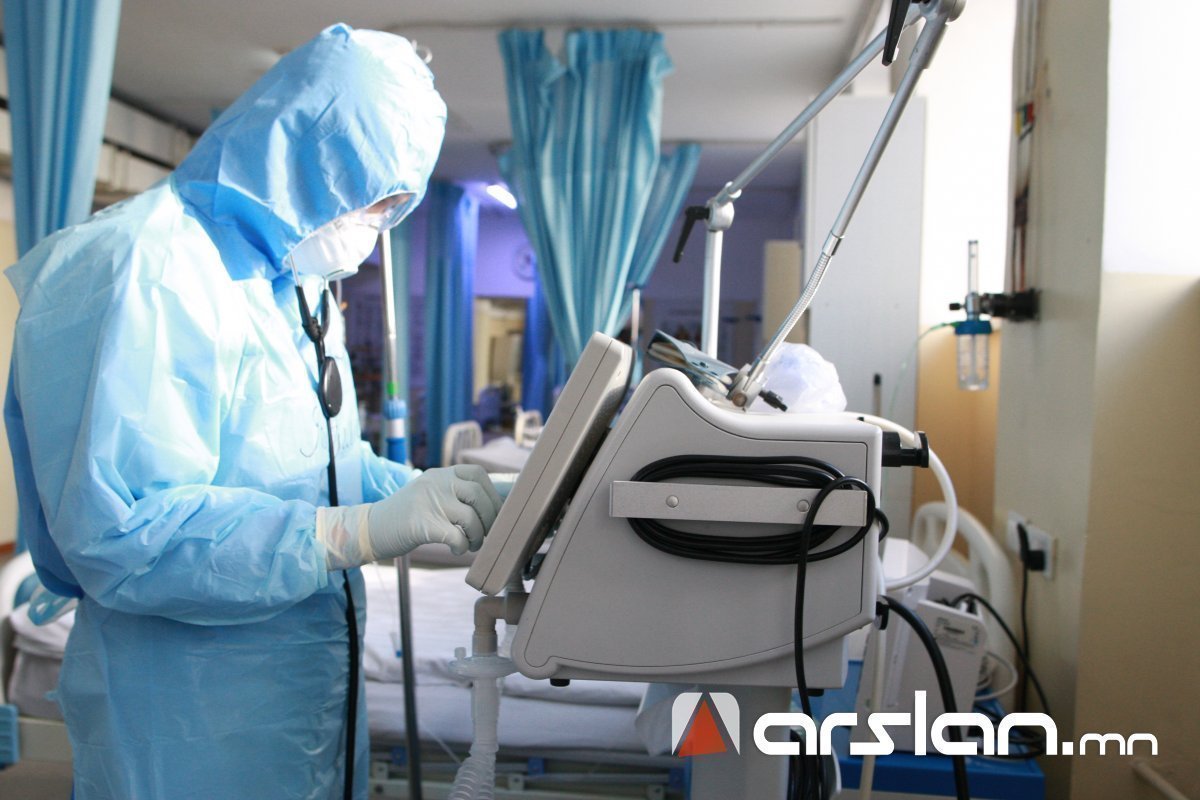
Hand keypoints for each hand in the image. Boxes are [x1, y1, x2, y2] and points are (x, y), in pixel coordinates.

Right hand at [316, 465, 502, 568]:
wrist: (371, 528)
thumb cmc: (406, 516)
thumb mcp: (430, 493)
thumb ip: (454, 493)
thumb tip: (490, 507)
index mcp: (440, 474)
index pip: (478, 475)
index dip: (492, 495)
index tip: (494, 513)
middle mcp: (437, 483)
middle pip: (479, 496)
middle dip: (490, 518)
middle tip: (487, 534)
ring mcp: (429, 502)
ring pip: (471, 519)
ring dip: (478, 537)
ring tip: (471, 545)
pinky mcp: (423, 524)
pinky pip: (457, 537)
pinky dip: (462, 547)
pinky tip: (457, 550)